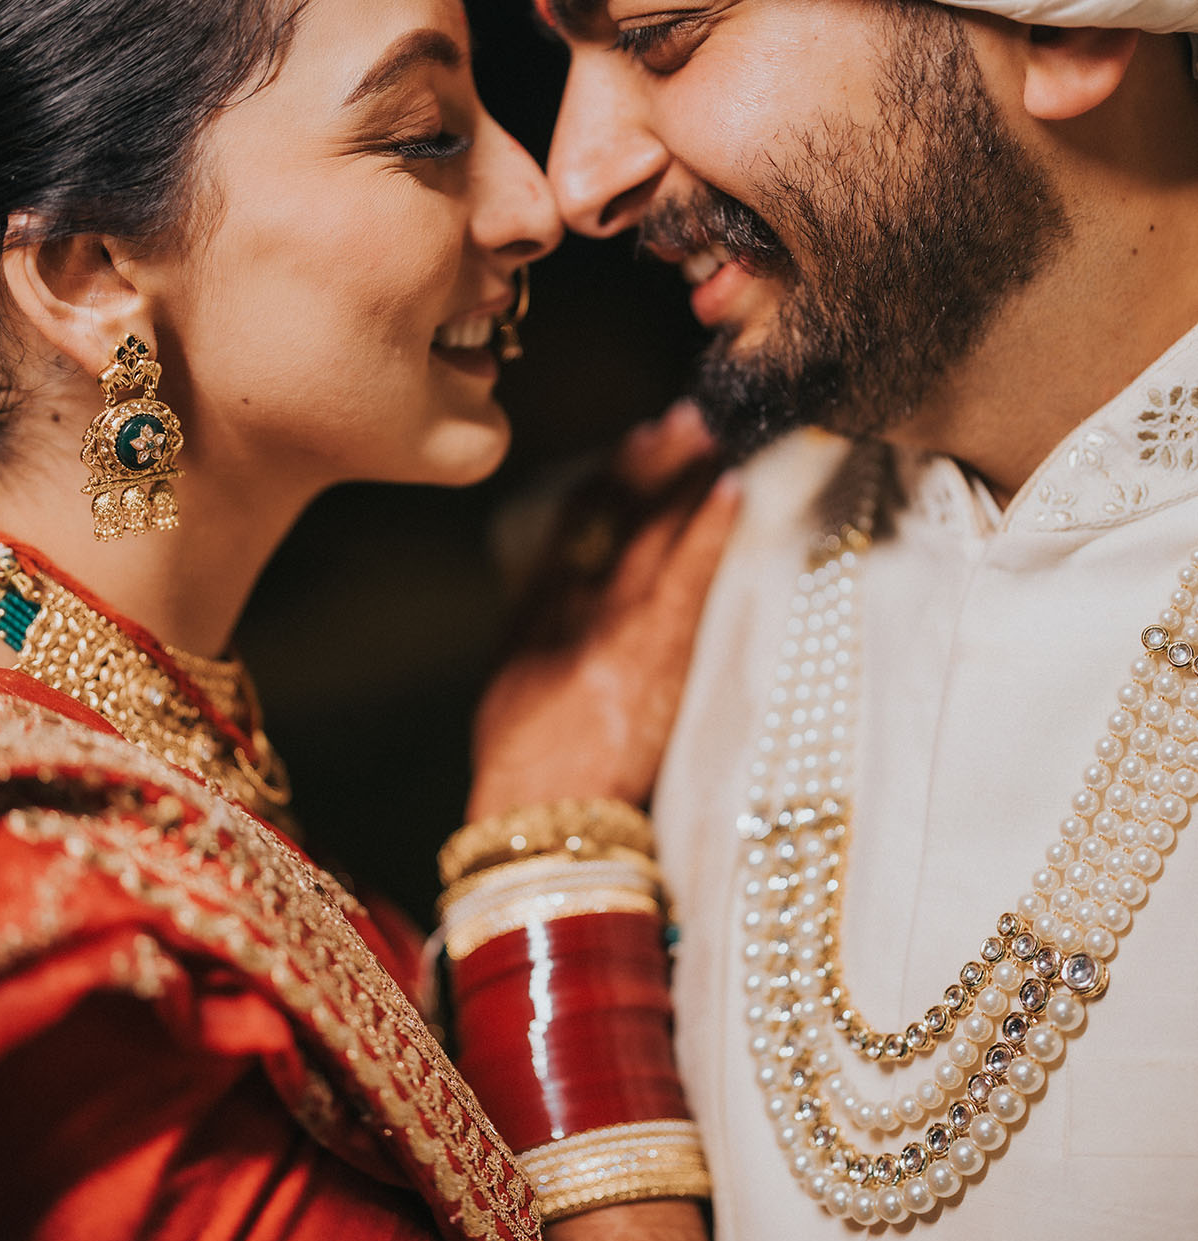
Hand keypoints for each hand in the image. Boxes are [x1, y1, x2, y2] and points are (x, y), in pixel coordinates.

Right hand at [468, 402, 740, 818]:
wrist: (537, 824)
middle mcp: (569, 608)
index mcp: (535, 615)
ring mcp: (609, 627)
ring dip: (683, 476)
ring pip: (649, 533)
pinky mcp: (646, 656)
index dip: (610, 479)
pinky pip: (683, 579)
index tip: (639, 443)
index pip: (575, 528)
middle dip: (651, 461)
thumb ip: (537, 644)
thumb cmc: (525, 777)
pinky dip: (705, 532)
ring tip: (715, 432)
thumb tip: (556, 612)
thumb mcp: (510, 697)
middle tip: (687, 416)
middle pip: (613, 515)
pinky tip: (730, 492)